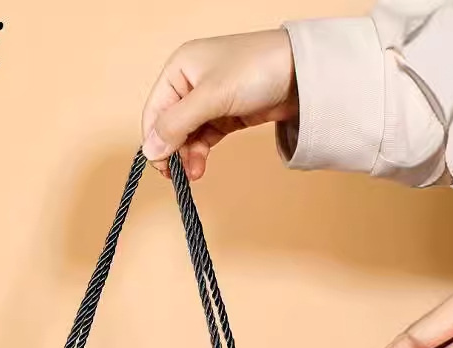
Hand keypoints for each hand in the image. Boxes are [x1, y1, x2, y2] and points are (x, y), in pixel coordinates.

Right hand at [141, 31, 297, 179]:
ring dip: (187, 156)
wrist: (303, 73)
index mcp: (179, 69)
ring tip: (195, 173)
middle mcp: (190, 83)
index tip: (162, 167)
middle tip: (179, 174)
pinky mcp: (225, 114)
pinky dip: (200, 154)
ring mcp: (208, 100)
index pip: (154, 111)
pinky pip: (203, 138)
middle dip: (174, 151)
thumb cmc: (256, 70)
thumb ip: (176, 124)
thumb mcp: (210, 97)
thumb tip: (149, 150)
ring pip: (186, 136)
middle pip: (169, 126)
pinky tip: (200, 167)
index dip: (154, 140)